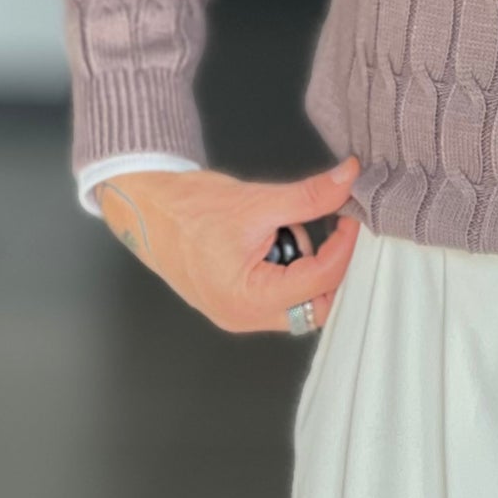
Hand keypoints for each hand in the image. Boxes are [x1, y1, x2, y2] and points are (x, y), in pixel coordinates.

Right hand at [93, 158, 363, 334]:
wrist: (145, 210)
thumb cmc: (186, 209)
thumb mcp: (257, 200)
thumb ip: (309, 196)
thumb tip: (348, 179)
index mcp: (247, 299)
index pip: (319, 282)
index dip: (344, 248)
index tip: (352, 217)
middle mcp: (244, 317)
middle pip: (316, 306)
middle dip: (332, 266)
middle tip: (338, 229)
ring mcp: (239, 314)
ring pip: (300, 303)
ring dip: (309, 266)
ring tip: (289, 228)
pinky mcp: (236, 303)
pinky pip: (280, 296)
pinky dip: (291, 268)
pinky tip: (279, 238)